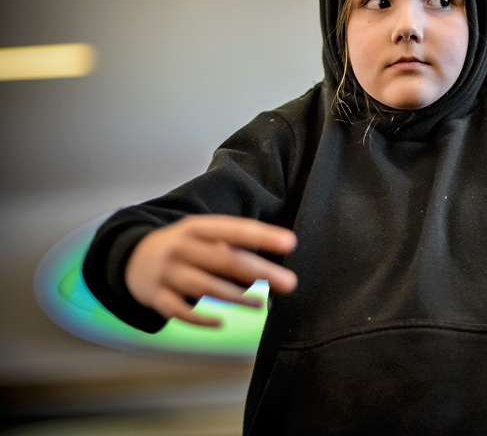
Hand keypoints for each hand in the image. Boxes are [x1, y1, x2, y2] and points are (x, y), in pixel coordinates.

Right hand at [125, 215, 297, 327]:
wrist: (133, 258)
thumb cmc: (185, 248)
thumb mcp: (204, 237)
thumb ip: (232, 249)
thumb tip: (268, 272)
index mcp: (198, 228)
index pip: (235, 229)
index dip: (262, 236)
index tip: (290, 243)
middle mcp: (182, 248)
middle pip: (225, 260)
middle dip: (259, 272)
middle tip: (290, 282)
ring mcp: (167, 273)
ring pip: (204, 286)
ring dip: (236, 297)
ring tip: (261, 305)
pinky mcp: (156, 297)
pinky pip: (179, 311)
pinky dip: (200, 319)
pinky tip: (221, 323)